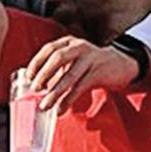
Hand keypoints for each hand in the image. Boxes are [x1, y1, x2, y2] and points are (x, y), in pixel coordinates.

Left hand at [23, 34, 141, 110]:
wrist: (122, 64)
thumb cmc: (92, 65)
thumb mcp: (74, 61)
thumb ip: (58, 69)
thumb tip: (36, 86)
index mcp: (70, 42)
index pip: (48, 49)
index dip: (36, 63)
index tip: (28, 77)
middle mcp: (80, 47)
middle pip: (58, 58)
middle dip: (44, 74)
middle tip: (36, 89)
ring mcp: (91, 58)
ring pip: (70, 75)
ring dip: (55, 92)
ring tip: (46, 105)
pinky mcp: (99, 72)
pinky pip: (81, 86)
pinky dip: (69, 99)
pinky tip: (62, 108)